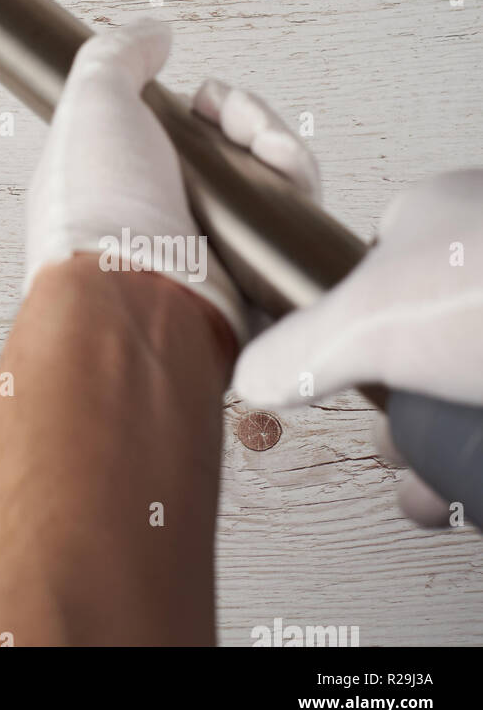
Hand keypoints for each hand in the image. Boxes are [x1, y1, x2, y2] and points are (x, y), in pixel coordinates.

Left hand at [26, 18, 319, 347]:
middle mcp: (164, 217)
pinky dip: (298, 187)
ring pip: (267, 182)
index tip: (205, 97)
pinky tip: (289, 174)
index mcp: (119, 182)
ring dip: (277, 148)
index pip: (177, 132)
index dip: (202, 106)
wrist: (136, 299)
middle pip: (229, 150)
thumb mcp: (89, 102)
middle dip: (246, 119)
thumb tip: (151, 31)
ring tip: (266, 147)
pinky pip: (294, 221)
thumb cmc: (97, 216)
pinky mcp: (256, 279)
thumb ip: (117, 55)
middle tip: (236, 119)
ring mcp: (211, 251)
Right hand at [233, 170, 482, 524]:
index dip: (351, 341)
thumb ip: (299, 346)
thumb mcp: (372, 319)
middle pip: (426, 341)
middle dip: (404, 411)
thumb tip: (249, 371)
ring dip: (447, 443)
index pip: (372, 274)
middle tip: (398, 453)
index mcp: (436, 215)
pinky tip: (477, 487)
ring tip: (436, 493)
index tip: (346, 390)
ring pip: (471, 382)